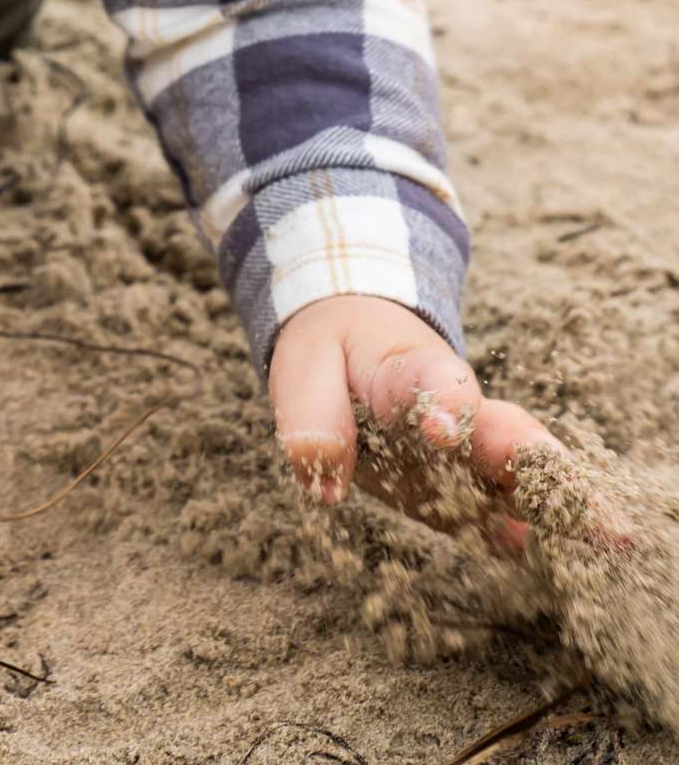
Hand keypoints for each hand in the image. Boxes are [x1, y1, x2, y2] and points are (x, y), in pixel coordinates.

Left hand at [269, 295, 569, 555]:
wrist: (353, 342)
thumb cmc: (330, 352)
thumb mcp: (303, 367)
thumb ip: (311, 414)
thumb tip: (320, 477)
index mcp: (411, 370)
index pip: (434, 385)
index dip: (442, 406)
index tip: (443, 429)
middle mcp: (457, 413)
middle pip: (512, 435)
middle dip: (550, 470)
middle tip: (593, 506)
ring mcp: (469, 456)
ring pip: (526, 478)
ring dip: (565, 507)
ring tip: (612, 538)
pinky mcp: (466, 491)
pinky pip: (505, 516)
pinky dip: (532, 542)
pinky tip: (562, 573)